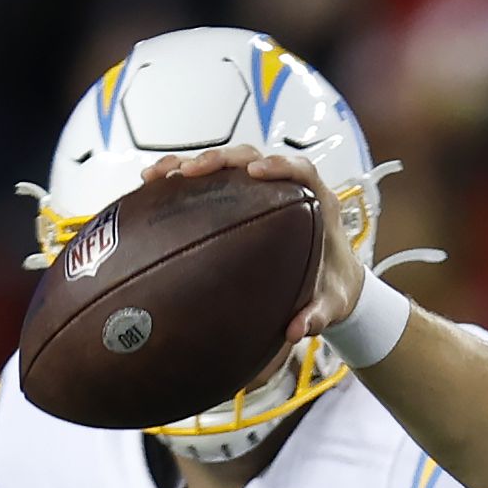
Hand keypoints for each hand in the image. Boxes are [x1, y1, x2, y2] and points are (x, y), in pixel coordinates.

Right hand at [146, 146, 378, 356]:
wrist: (332, 285)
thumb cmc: (333, 287)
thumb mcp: (331, 304)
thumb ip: (317, 315)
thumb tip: (295, 329)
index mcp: (317, 202)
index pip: (300, 170)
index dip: (278, 166)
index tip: (255, 172)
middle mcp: (287, 189)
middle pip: (252, 158)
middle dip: (221, 160)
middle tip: (193, 171)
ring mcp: (260, 191)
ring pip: (226, 166)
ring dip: (192, 164)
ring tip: (161, 175)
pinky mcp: (241, 199)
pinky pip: (213, 182)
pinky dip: (184, 180)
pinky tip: (154, 187)